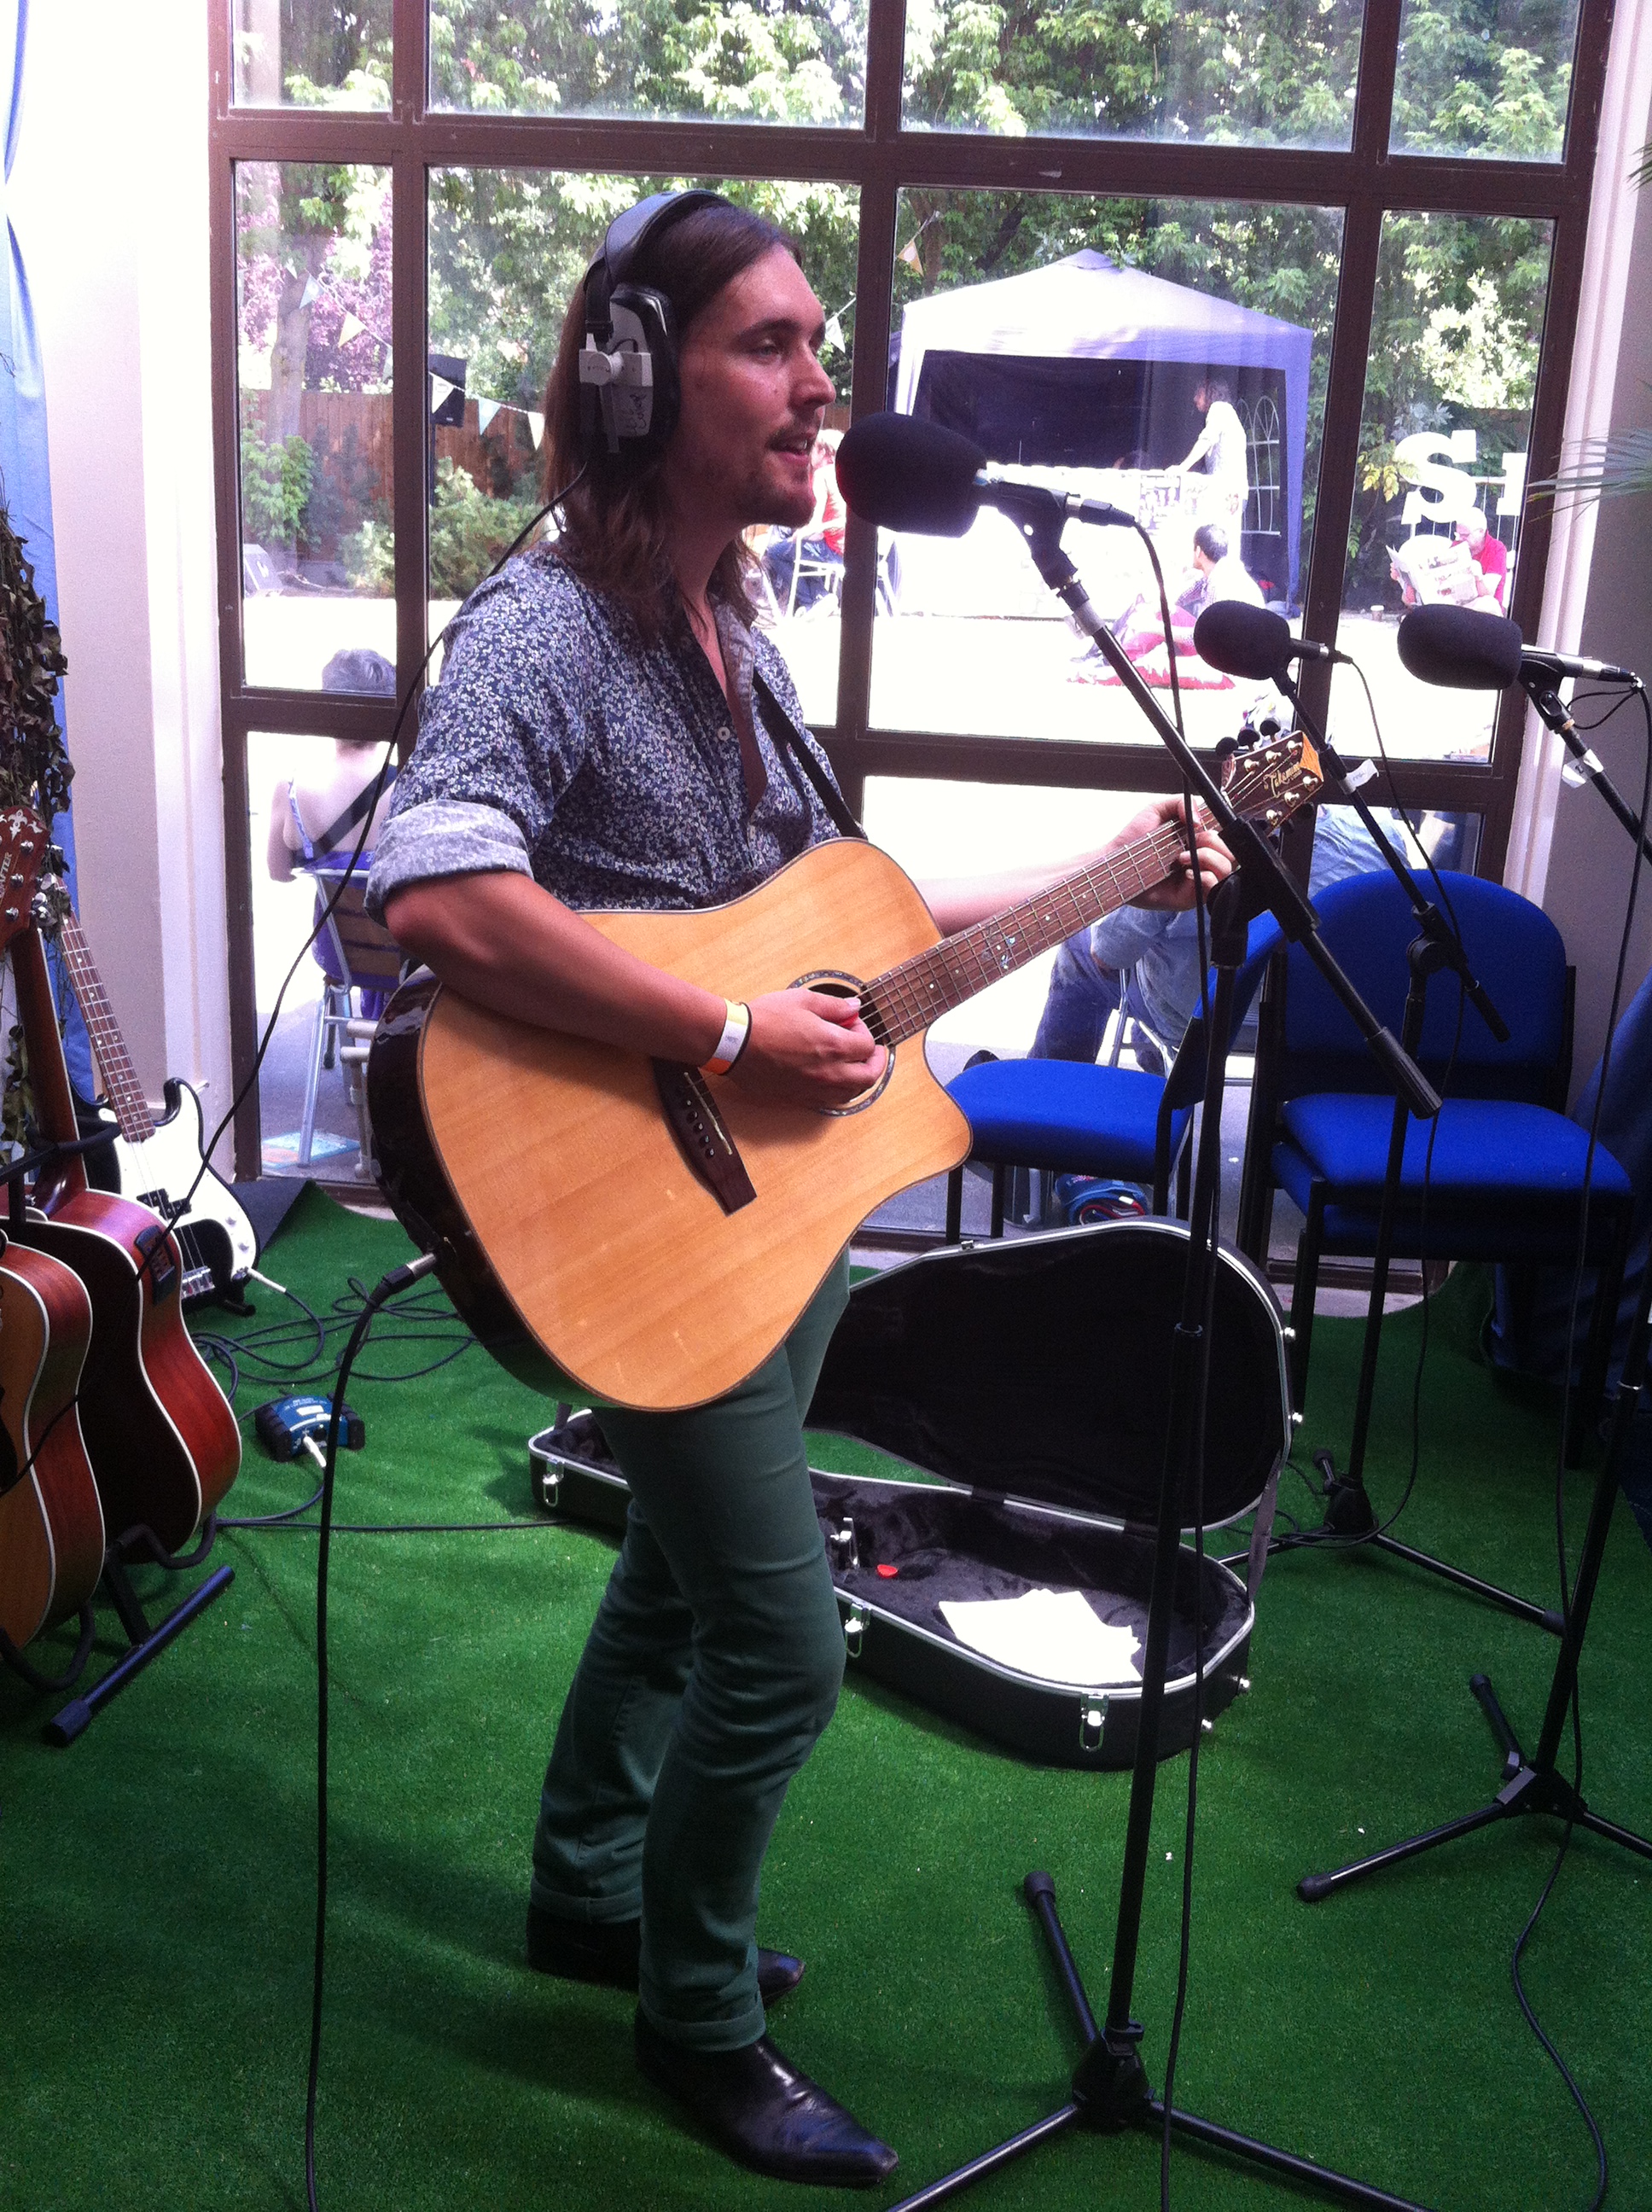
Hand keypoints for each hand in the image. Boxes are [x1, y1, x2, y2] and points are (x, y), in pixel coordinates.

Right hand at [727, 987, 886, 1107]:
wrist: (733, 1043)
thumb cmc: (764, 1019)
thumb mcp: (803, 1000)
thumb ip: (834, 1006)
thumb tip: (854, 1008)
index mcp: (833, 1045)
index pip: (867, 1047)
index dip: (865, 1033)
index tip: (853, 1025)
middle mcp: (828, 1072)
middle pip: (868, 1077)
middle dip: (874, 1062)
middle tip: (871, 1052)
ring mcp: (814, 1088)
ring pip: (851, 1094)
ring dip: (859, 1080)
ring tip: (854, 1067)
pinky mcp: (798, 1098)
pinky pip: (828, 1102)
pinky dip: (838, 1092)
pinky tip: (832, 1081)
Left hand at [1113, 796, 1234, 912]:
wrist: (1115, 863)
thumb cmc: (1134, 839)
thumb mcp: (1157, 810)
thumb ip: (1180, 802)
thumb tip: (1200, 819)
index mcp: (1197, 843)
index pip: (1224, 838)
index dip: (1217, 832)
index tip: (1197, 828)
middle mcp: (1200, 862)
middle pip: (1230, 854)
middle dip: (1214, 844)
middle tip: (1191, 843)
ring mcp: (1196, 881)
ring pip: (1226, 870)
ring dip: (1209, 859)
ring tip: (1182, 858)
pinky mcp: (1189, 898)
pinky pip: (1212, 889)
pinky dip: (1205, 878)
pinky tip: (1186, 873)